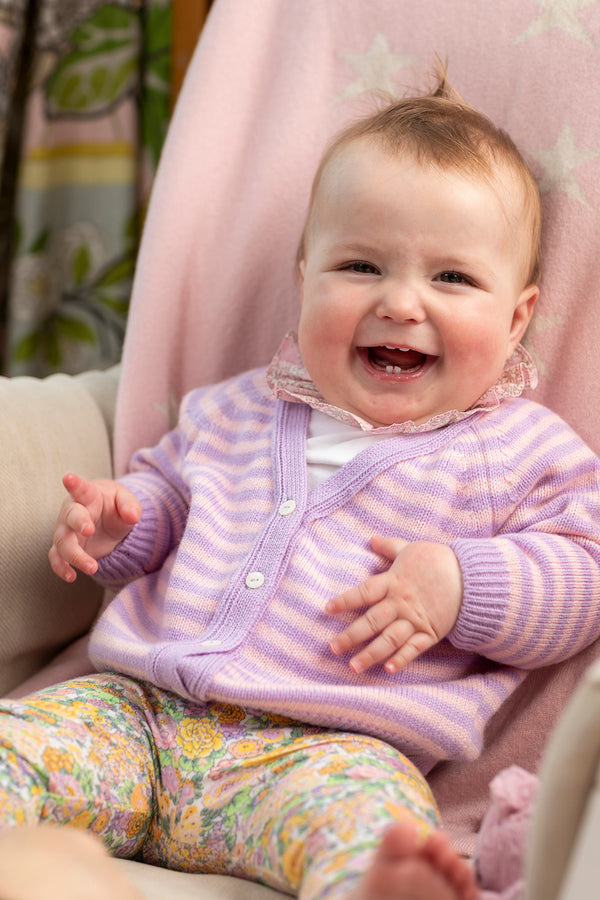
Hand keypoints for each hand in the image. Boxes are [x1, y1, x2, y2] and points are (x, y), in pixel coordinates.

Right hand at [49, 472, 140, 581]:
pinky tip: (71, 577)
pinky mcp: (65, 547)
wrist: (108, 519)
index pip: (81, 488)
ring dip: (75, 555)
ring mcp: (66, 530)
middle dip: (78, 523)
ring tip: (92, 567)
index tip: (68, 478)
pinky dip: (61, 568)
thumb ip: (130, 505)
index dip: (74, 483)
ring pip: (63, 542)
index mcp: (88, 494)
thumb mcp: (126, 500)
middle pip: (70, 516)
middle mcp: (73, 511)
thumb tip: (133, 516)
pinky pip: (57, 557)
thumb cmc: (114, 504)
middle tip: (89, 530)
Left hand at [326, 534, 462, 672]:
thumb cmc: (438, 560)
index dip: (346, 600)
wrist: (471, 576)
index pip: (364, 592)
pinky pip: (414, 648)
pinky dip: (402, 659)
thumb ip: (389, 546)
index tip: (328, 609)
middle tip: (333, 648)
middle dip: (351, 635)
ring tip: (354, 666)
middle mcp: (401, 603)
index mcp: (394, 581)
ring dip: (371, 654)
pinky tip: (388, 670)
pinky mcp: (430, 632)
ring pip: (389, 639)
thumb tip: (371, 538)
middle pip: (372, 621)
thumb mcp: (411, 549)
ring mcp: (415, 619)